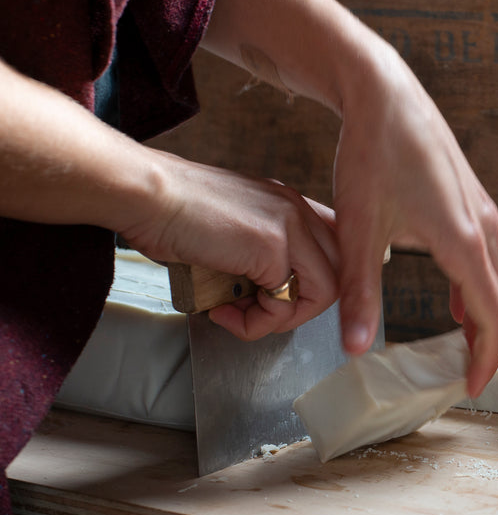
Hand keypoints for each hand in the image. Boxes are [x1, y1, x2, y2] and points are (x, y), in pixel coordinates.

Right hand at [117, 149, 339, 338]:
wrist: (142, 192)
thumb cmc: (170, 211)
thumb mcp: (230, 226)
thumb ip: (258, 248)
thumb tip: (266, 291)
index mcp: (290, 203)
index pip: (335, 249)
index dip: (315, 283)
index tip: (279, 299)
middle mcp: (297, 210)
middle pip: (338, 273)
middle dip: (302, 306)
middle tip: (259, 313)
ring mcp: (290, 226)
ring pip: (324, 293)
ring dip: (282, 319)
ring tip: (241, 316)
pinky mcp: (273, 246)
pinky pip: (285, 304)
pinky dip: (256, 322)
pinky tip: (222, 311)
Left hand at [332, 42, 497, 396]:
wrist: (385, 94)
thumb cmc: (372, 155)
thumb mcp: (359, 230)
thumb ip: (360, 293)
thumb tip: (353, 349)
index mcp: (464, 242)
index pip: (493, 318)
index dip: (486, 359)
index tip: (469, 388)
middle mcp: (486, 228)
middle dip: (490, 344)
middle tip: (465, 375)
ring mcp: (485, 212)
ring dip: (486, 317)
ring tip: (460, 346)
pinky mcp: (475, 202)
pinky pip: (489, 258)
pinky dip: (479, 289)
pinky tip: (454, 300)